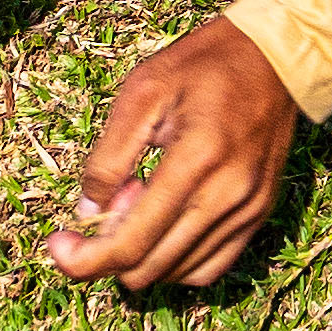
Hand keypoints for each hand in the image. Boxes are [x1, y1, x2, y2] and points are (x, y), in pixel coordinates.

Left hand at [47, 17, 298, 290]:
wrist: (275, 57)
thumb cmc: (202, 65)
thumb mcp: (142, 91)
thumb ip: (109, 155)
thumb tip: (86, 210)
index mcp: (196, 160)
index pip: (130, 244)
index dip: (83, 259)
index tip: (56, 244)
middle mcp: (228, 196)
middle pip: (149, 268)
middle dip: (106, 255)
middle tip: (105, 204)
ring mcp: (248, 210)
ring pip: (176, 273)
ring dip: (143, 252)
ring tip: (139, 200)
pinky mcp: (259, 215)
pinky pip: (208, 268)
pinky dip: (174, 261)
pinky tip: (162, 225)